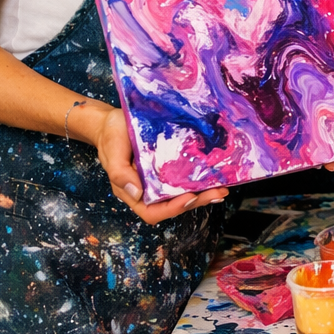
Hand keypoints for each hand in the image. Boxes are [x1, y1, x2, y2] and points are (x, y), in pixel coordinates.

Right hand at [95, 106, 228, 222]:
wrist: (113, 121)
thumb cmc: (110, 138)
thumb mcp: (112, 153)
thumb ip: (120, 174)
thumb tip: (137, 193)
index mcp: (133, 191)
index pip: (152, 211)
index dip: (172, 209)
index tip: (190, 197)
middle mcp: (148, 189)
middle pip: (173, 205)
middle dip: (197, 201)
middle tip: (218, 193)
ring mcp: (159, 178)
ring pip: (182, 193)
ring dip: (202, 193)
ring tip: (222, 187)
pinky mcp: (168, 166)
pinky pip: (184, 177)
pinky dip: (199, 179)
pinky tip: (214, 175)